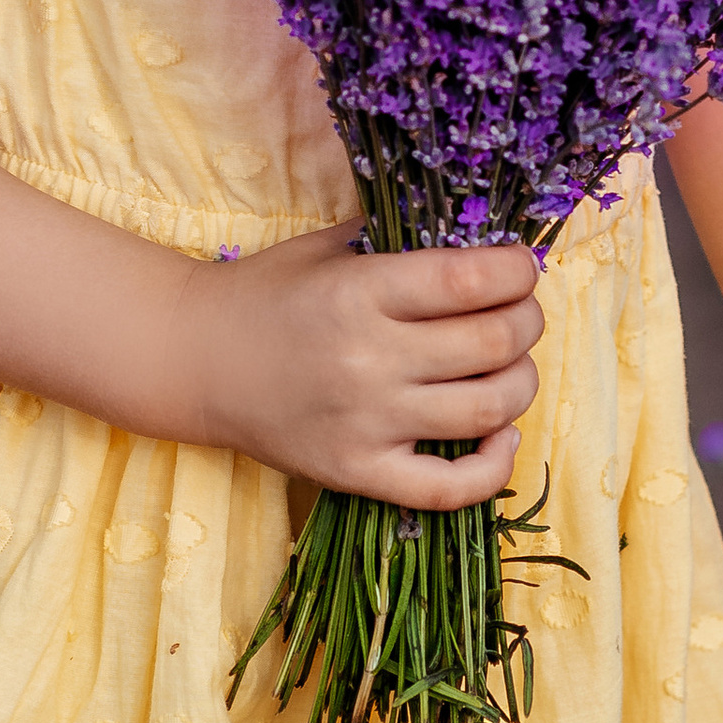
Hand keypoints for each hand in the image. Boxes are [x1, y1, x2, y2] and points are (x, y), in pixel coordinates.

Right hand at [182, 227, 543, 506]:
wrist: (194, 360)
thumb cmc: (268, 295)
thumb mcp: (331, 247)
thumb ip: (402, 235)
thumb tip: (483, 234)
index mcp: (360, 291)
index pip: (473, 280)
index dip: (518, 272)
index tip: (520, 268)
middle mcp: (367, 358)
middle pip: (494, 342)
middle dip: (527, 322)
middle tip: (520, 314)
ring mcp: (365, 423)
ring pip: (489, 410)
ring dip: (521, 383)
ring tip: (509, 367)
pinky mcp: (357, 474)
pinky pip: (451, 488)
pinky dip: (495, 465)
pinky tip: (501, 434)